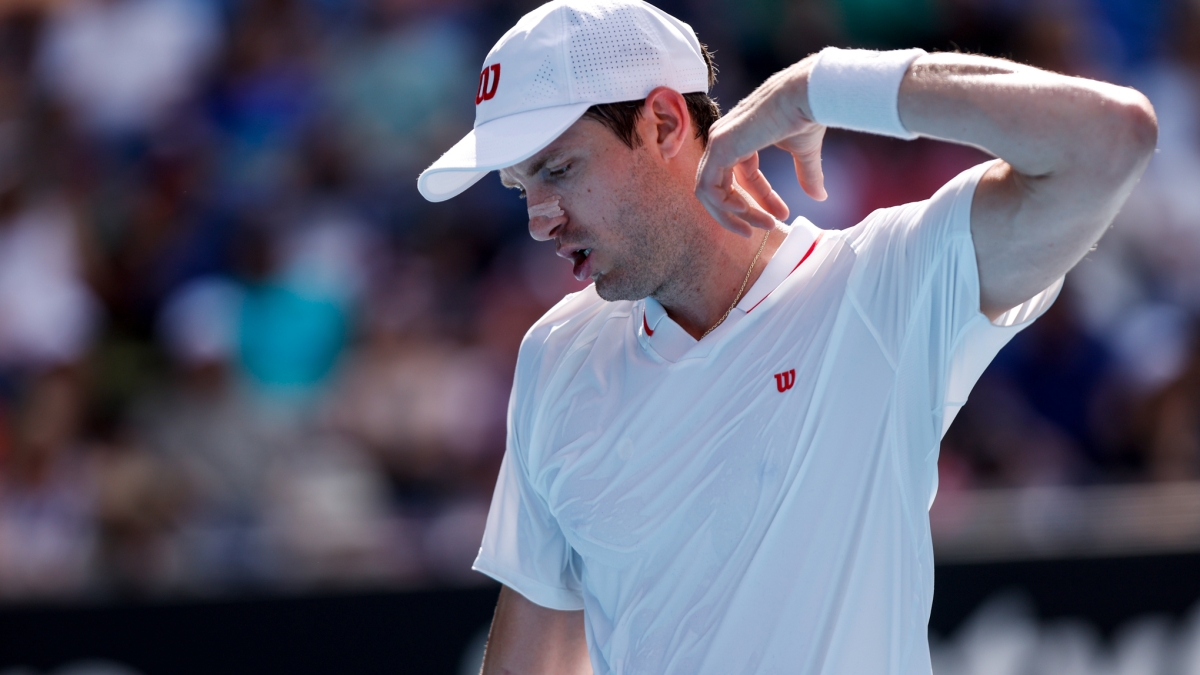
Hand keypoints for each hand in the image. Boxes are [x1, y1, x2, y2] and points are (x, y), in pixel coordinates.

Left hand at [695, 58, 828, 236]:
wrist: (808, 95)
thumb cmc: (806, 113)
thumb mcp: (804, 151)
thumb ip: (806, 173)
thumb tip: (820, 196)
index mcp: (741, 137)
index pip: (741, 176)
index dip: (759, 199)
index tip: (780, 216)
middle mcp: (724, 139)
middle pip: (723, 186)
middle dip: (744, 212)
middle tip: (767, 227)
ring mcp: (718, 142)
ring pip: (711, 191)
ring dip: (733, 214)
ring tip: (759, 227)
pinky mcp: (719, 147)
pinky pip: (708, 187)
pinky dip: (722, 206)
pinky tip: (744, 213)